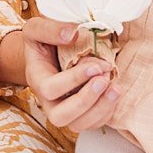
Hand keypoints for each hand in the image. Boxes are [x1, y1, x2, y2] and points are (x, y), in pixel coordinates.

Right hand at [1, 17, 122, 132]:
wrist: (49, 52)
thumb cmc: (44, 40)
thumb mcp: (37, 28)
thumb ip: (49, 29)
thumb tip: (72, 34)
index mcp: (37, 79)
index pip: (50, 89)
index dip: (73, 80)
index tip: (95, 66)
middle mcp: (48, 100)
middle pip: (60, 117)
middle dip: (85, 101)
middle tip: (104, 80)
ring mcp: (64, 109)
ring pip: (78, 125)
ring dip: (100, 109)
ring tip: (115, 88)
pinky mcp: (81, 113)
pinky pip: (93, 123)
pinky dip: (107, 111)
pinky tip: (114, 92)